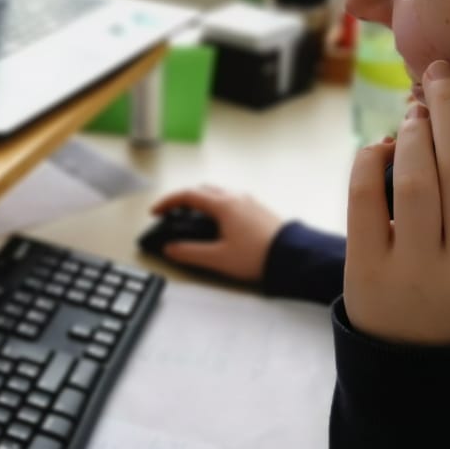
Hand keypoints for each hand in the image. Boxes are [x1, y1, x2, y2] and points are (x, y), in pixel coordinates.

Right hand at [149, 186, 283, 283]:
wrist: (293, 256)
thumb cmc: (258, 255)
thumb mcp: (218, 258)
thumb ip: (190, 252)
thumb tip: (171, 248)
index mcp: (223, 205)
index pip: (187, 195)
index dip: (168, 202)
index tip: (157, 211)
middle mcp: (236, 198)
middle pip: (203, 190)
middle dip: (184, 199)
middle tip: (173, 213)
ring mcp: (249, 202)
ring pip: (219, 193)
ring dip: (202, 201)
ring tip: (194, 218)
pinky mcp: (259, 210)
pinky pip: (232, 200)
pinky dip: (218, 205)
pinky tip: (219, 223)